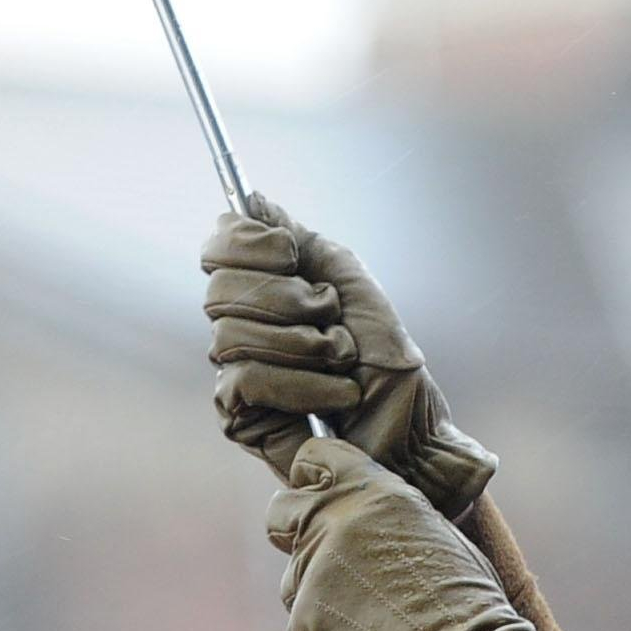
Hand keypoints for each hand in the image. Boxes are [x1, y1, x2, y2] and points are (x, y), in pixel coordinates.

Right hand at [197, 194, 498, 515]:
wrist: (410, 431)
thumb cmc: (388, 362)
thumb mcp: (352, 283)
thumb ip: (303, 240)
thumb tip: (253, 200)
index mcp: (268, 287)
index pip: (220, 248)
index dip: (248, 244)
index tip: (291, 255)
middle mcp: (244, 325)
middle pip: (220, 289)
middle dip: (289, 300)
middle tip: (331, 317)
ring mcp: (236, 370)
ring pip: (231, 335)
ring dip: (305, 345)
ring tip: (342, 361)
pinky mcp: (240, 416)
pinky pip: (245, 379)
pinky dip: (301, 383)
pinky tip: (335, 395)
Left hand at [264, 439, 565, 630]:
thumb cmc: (469, 605)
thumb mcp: (438, 536)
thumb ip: (390, 519)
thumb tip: (372, 518)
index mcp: (375, 492)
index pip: (314, 456)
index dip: (316, 475)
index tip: (321, 489)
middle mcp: (336, 523)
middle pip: (280, 512)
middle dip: (294, 530)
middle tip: (329, 557)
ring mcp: (313, 572)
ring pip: (291, 577)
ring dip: (315, 593)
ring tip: (367, 619)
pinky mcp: (301, 621)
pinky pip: (299, 625)